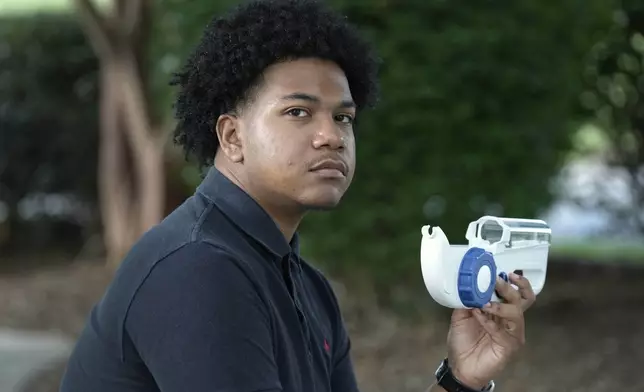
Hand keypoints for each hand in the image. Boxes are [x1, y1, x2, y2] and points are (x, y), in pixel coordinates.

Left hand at [446, 272, 534, 388]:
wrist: (460, 366)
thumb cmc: (463, 341)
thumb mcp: (461, 315)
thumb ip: (467, 300)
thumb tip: (468, 284)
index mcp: (502, 311)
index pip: (517, 294)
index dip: (515, 281)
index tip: (505, 271)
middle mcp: (511, 321)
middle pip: (522, 300)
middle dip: (509, 288)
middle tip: (497, 281)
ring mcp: (512, 334)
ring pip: (516, 314)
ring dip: (499, 305)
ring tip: (484, 302)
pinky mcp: (509, 347)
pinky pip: (502, 331)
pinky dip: (489, 321)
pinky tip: (478, 315)